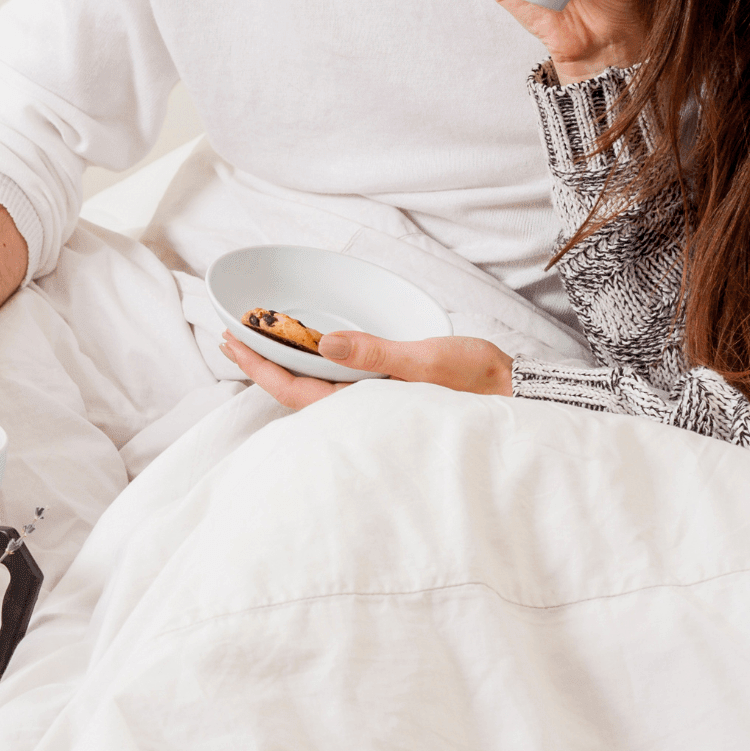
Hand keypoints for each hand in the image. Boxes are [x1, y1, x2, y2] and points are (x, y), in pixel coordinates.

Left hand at [222, 330, 513, 404]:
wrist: (521, 400)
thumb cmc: (480, 383)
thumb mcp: (427, 362)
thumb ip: (375, 353)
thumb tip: (324, 343)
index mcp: (364, 409)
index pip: (294, 390)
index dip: (259, 366)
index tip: (231, 342)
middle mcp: (362, 413)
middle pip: (297, 391)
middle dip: (262, 365)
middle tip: (229, 337)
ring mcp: (372, 408)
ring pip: (315, 389)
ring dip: (284, 365)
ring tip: (255, 341)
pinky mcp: (387, 399)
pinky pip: (337, 386)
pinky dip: (313, 366)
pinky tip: (306, 354)